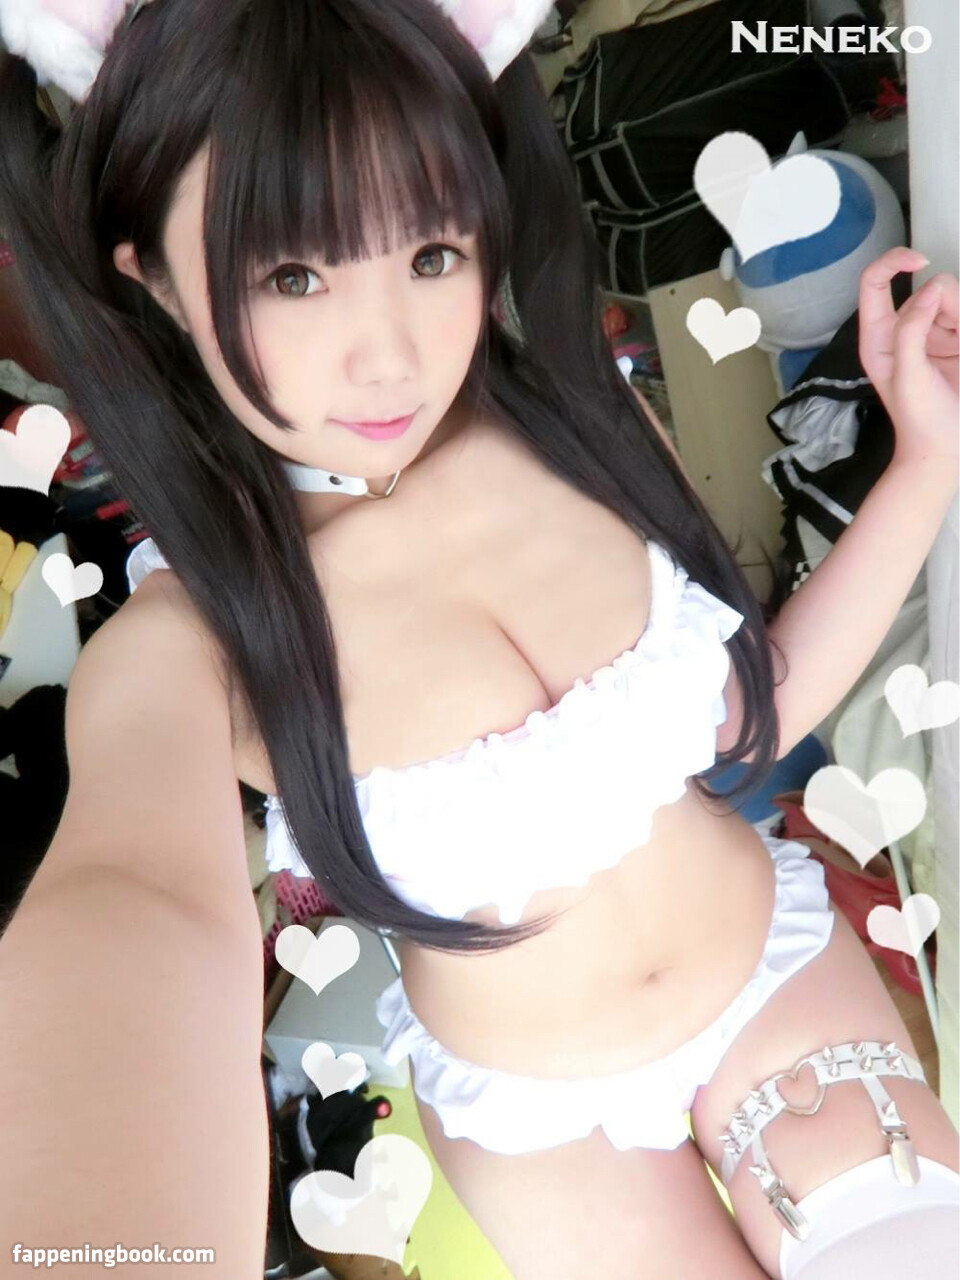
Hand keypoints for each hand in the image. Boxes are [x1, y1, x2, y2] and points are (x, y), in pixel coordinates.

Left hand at [857, 246, 958, 471]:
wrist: (945, 445)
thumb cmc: (918, 416)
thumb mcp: (907, 372)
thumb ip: (911, 329)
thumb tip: (930, 290)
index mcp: (878, 335)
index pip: (875, 281)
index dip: (894, 261)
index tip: (921, 260)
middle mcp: (904, 329)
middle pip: (928, 287)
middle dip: (946, 305)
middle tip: (950, 342)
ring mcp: (933, 333)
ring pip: (954, 297)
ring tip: (958, 352)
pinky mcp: (957, 340)